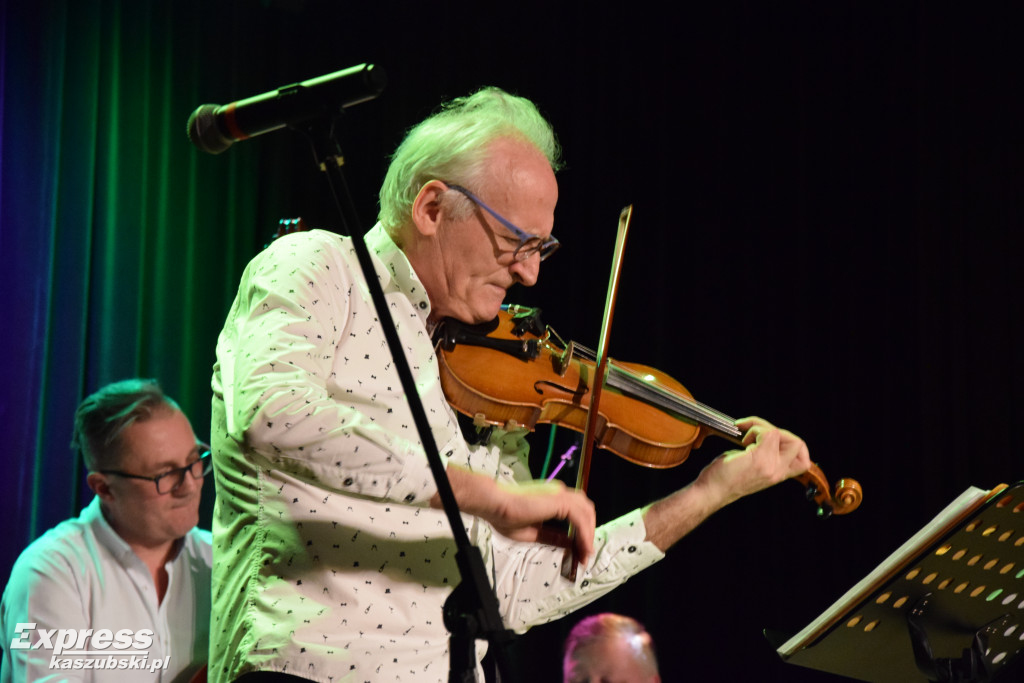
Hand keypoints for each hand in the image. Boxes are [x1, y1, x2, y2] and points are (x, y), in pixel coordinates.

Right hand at [439, 466, 595, 561]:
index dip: (582, 533)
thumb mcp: (534, 534)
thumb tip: (571, 544)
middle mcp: (559, 494)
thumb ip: (554, 538)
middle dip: (589, 533)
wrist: (494, 506)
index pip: (577, 514)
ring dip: (589, 534)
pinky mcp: (559, 501)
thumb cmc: (505, 517)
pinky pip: (579, 518)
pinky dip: (584, 533)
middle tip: (585, 555)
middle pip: (586, 511)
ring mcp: (559, 495)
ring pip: (586, 512)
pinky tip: (582, 547)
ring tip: (585, 553)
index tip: (581, 553)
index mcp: (552, 500)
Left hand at [697, 416, 811, 507]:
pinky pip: (766, 432)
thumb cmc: (723, 480)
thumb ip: (763, 456)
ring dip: (761, 426)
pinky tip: (742, 439)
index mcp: (776, 475)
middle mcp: (777, 472)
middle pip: (799, 444)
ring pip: (780, 433)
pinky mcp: (759, 458)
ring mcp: (770, 465)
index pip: (803, 461)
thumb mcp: (750, 469)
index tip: (773, 441)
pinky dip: (753, 428)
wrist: (711, 493)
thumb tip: (763, 435)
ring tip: (747, 436)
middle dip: (779, 431)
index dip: (793, 445)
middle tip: (759, 434)